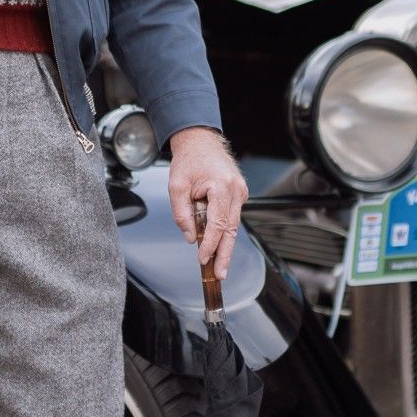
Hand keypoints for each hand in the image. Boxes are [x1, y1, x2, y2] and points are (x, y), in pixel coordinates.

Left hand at [166, 126, 247, 280]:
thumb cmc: (189, 160)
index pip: (218, 223)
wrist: (200, 141)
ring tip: (220, 267)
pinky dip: (224, 233)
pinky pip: (231, 218)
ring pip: (233, 226)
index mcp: (222, 186)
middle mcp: (236, 190)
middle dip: (224, 254)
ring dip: (225, 247)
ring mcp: (240, 192)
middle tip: (220, 274)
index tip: (203, 260)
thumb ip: (183, 214)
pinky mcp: (238, 195)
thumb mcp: (176, 186)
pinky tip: (218, 248)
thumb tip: (192, 237)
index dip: (211, 244)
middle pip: (231, 229)